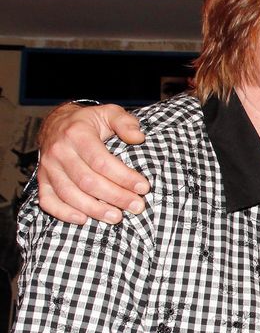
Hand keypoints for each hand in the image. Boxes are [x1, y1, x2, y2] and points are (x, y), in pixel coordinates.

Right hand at [37, 103, 149, 224]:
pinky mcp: (42, 179)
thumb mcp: (110, 113)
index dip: (124, 177)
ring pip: (69, 194)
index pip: (101, 161)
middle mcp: (59, 152)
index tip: (143, 187)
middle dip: (115, 197)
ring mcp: (48, 167)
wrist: (57, 123)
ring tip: (117, 218)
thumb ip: (126, 122)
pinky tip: (83, 219)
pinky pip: (48, 200)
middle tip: (137, 206)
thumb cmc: (89, 122)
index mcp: (77, 134)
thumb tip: (138, 138)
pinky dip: (64, 213)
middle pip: (87, 181)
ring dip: (94, 210)